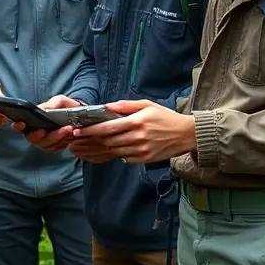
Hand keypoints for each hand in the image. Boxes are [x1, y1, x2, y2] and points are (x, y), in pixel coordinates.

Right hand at [19, 95, 79, 152]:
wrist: (79, 115)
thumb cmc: (66, 107)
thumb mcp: (60, 101)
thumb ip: (52, 104)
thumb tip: (41, 110)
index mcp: (33, 120)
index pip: (20, 125)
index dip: (18, 126)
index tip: (21, 124)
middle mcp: (36, 132)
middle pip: (33, 138)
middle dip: (44, 134)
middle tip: (55, 128)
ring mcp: (44, 141)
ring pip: (45, 145)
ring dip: (57, 137)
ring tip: (68, 129)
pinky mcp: (53, 147)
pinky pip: (54, 149)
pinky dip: (61, 143)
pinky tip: (69, 136)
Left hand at [68, 100, 195, 164]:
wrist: (186, 134)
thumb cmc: (165, 116)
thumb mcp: (147, 105)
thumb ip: (125, 106)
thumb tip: (106, 107)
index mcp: (137, 122)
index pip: (108, 127)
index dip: (91, 130)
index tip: (78, 131)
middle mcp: (138, 137)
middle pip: (108, 140)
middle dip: (92, 139)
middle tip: (80, 137)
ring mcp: (141, 150)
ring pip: (115, 150)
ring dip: (103, 146)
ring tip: (94, 142)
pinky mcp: (145, 159)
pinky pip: (125, 158)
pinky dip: (117, 153)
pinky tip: (115, 147)